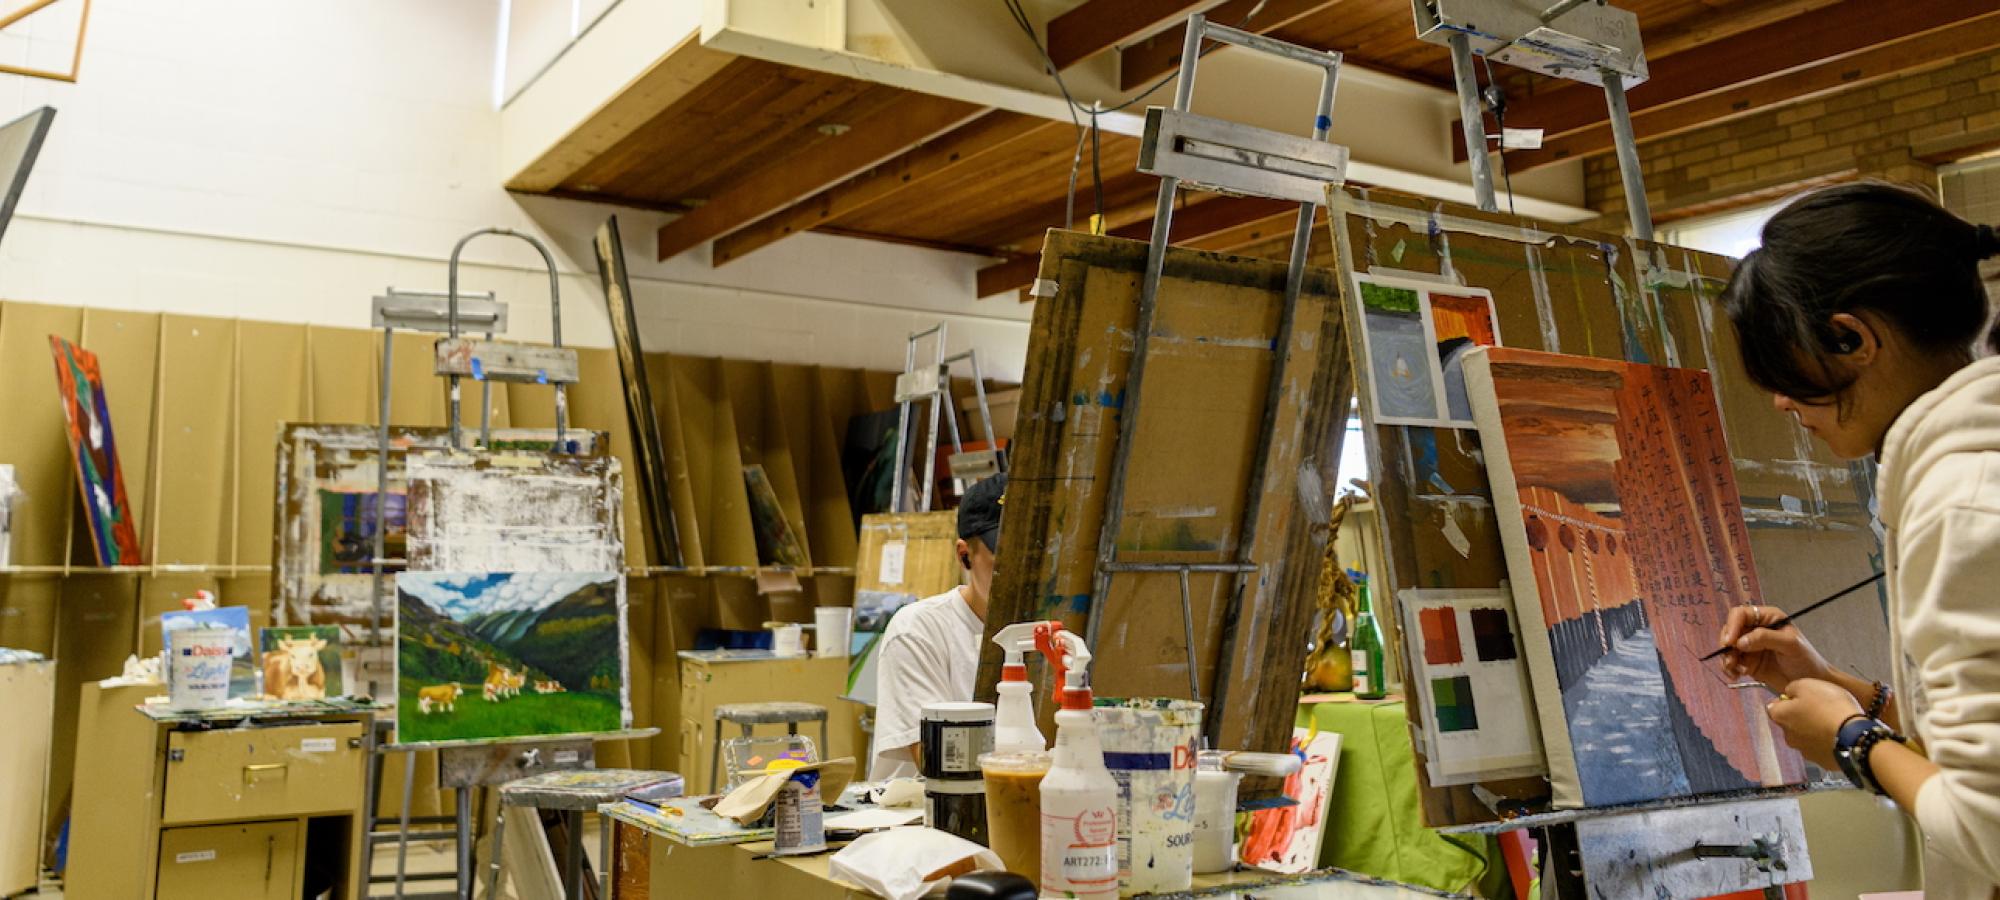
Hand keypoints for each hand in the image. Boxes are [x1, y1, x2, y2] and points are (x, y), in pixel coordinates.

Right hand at [1717, 605, 1833, 692]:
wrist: (1811, 683)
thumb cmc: (1807, 660)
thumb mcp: (1790, 645)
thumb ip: (1765, 638)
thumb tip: (1740, 641)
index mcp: (1768, 618)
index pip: (1741, 614)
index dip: (1732, 626)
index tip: (1730, 642)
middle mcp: (1757, 629)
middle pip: (1731, 630)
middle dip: (1728, 645)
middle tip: (1731, 659)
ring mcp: (1751, 645)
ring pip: (1728, 647)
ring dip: (1727, 659)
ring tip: (1736, 670)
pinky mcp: (1748, 661)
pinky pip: (1731, 661)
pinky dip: (1730, 669)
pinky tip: (1737, 675)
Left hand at [1766, 678, 1863, 769]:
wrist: (1855, 737)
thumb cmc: (1830, 708)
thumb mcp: (1808, 685)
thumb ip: (1793, 688)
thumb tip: (1789, 693)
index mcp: (1781, 717)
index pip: (1775, 707)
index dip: (1788, 701)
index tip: (1801, 697)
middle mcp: (1789, 737)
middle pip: (1791, 724)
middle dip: (1803, 716)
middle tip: (1821, 708)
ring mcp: (1806, 752)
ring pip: (1807, 737)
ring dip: (1817, 730)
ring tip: (1835, 721)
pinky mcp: (1824, 762)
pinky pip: (1823, 749)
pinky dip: (1829, 742)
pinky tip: (1841, 735)